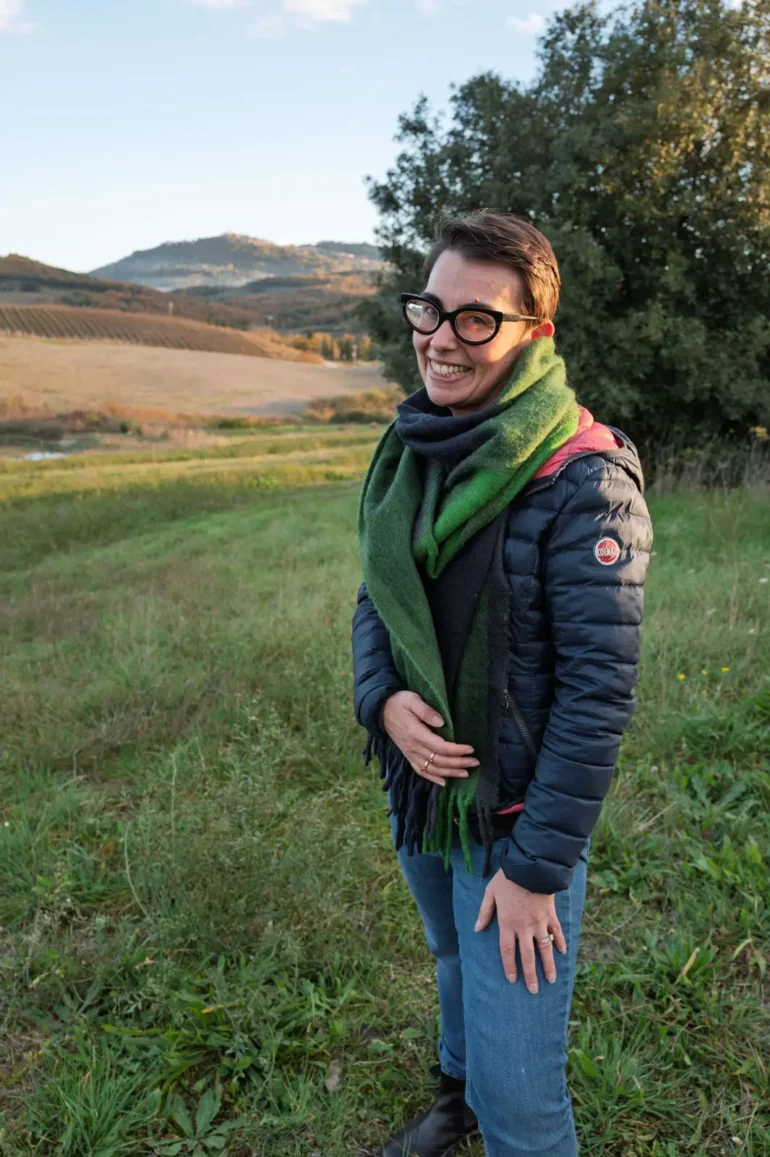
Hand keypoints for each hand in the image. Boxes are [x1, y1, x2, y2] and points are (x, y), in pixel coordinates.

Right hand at [382, 690, 479, 787]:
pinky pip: (421, 771)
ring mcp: (410, 753)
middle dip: (459, 763)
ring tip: (466, 773)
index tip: (471, 749)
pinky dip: (433, 779)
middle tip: (475, 762)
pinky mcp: (408, 756)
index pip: (440, 746)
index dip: (456, 750)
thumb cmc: (399, 702)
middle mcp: (413, 747)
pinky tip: (445, 783)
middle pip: (439, 760)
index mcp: (415, 733)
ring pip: (432, 769)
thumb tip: (442, 722)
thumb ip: (426, 710)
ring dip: (450, 773)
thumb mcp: (412, 699)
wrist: (380, 710)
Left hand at [474, 869, 566, 993]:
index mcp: (507, 924)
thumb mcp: (490, 893)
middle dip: (530, 975)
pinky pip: (557, 931)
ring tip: (551, 980)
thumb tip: (477, 928)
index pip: (507, 951)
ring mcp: (539, 922)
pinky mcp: (551, 915)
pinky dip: (560, 942)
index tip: (513, 980)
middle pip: (527, 956)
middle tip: (533, 991)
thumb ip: (485, 912)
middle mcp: (524, 927)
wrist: (530, 867)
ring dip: (548, 966)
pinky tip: (562, 953)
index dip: (510, 967)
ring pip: (545, 949)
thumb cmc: (507, 879)